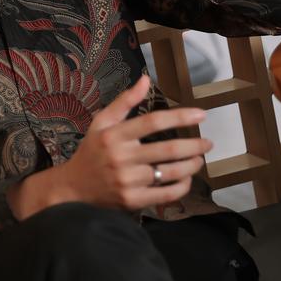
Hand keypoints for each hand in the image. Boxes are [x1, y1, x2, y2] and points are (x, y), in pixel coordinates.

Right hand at [58, 74, 210, 210]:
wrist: (73, 189)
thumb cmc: (91, 151)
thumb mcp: (101, 122)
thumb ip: (125, 101)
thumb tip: (146, 79)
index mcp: (114, 135)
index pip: (153, 122)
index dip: (180, 117)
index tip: (201, 114)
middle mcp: (122, 157)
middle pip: (167, 149)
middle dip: (194, 145)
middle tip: (208, 143)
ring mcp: (128, 181)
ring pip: (171, 172)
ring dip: (192, 165)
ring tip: (199, 159)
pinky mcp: (133, 200)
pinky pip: (166, 194)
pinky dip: (182, 186)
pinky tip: (186, 179)